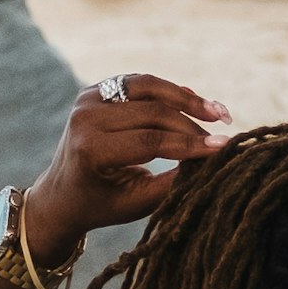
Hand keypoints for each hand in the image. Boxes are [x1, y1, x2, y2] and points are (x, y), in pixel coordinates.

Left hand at [19, 74, 226, 260]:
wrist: (62, 194)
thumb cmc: (103, 204)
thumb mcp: (137, 203)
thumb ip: (173, 183)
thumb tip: (215, 160)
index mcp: (90, 150)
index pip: (150, 141)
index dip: (190, 143)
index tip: (223, 147)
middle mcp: (85, 118)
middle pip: (153, 112)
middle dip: (193, 122)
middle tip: (225, 131)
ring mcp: (88, 99)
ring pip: (150, 87)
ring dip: (186, 99)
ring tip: (218, 113)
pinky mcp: (97, 89)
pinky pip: (141, 84)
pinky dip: (170, 93)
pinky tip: (196, 103)